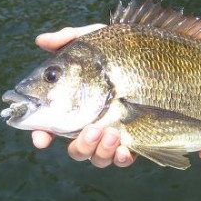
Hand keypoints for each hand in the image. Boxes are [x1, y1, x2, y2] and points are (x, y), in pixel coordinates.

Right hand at [31, 25, 136, 167]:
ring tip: (113, 133)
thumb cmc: (121, 48)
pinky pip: (123, 159)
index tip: (41, 139)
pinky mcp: (134, 141)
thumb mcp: (95, 40)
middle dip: (81, 145)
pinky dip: (121, 158)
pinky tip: (126, 150)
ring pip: (97, 157)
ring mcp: (110, 135)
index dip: (41, 135)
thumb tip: (40, 40)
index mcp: (73, 105)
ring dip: (101, 151)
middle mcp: (89, 124)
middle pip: (75, 149)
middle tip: (92, 129)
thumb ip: (67, 40)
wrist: (160, 55)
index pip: (50, 126)